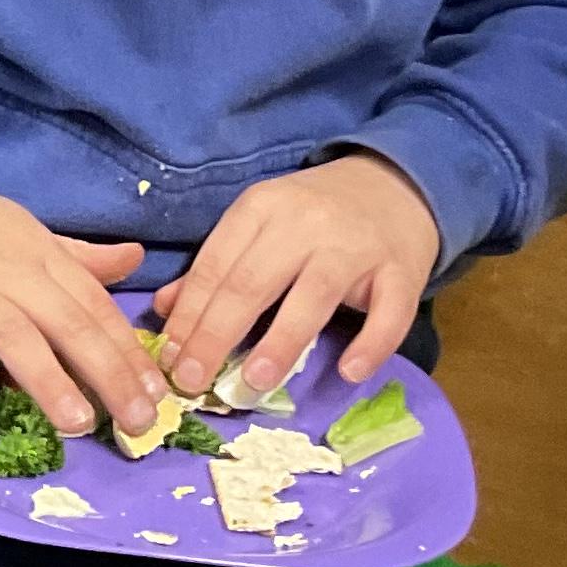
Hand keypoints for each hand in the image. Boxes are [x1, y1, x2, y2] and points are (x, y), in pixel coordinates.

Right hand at [0, 172, 154, 439]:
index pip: (94, 307)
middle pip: (66, 323)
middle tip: (137, 422)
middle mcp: (7, 274)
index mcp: (40, 259)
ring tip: (75, 423)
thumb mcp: (30, 235)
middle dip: (108, 373)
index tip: (157, 394)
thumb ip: (80, 258)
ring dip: (45, 378)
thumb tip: (135, 258)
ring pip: (9, 333)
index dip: (128, 351)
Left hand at [154, 153, 440, 399]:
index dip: (189, 316)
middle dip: (216, 334)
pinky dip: (371, 343)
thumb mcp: (260, 225)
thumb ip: (215, 266)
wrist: (397, 185)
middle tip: (193, 379)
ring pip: (314, 295)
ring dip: (282, 342)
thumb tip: (165, 308)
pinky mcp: (401, 270)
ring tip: (254, 381)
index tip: (168, 360)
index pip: (215, 267)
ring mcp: (356, 247)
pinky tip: (349, 372)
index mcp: (262, 208)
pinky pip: (388, 312)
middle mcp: (306, 223)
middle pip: (252, 283)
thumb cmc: (315, 215)